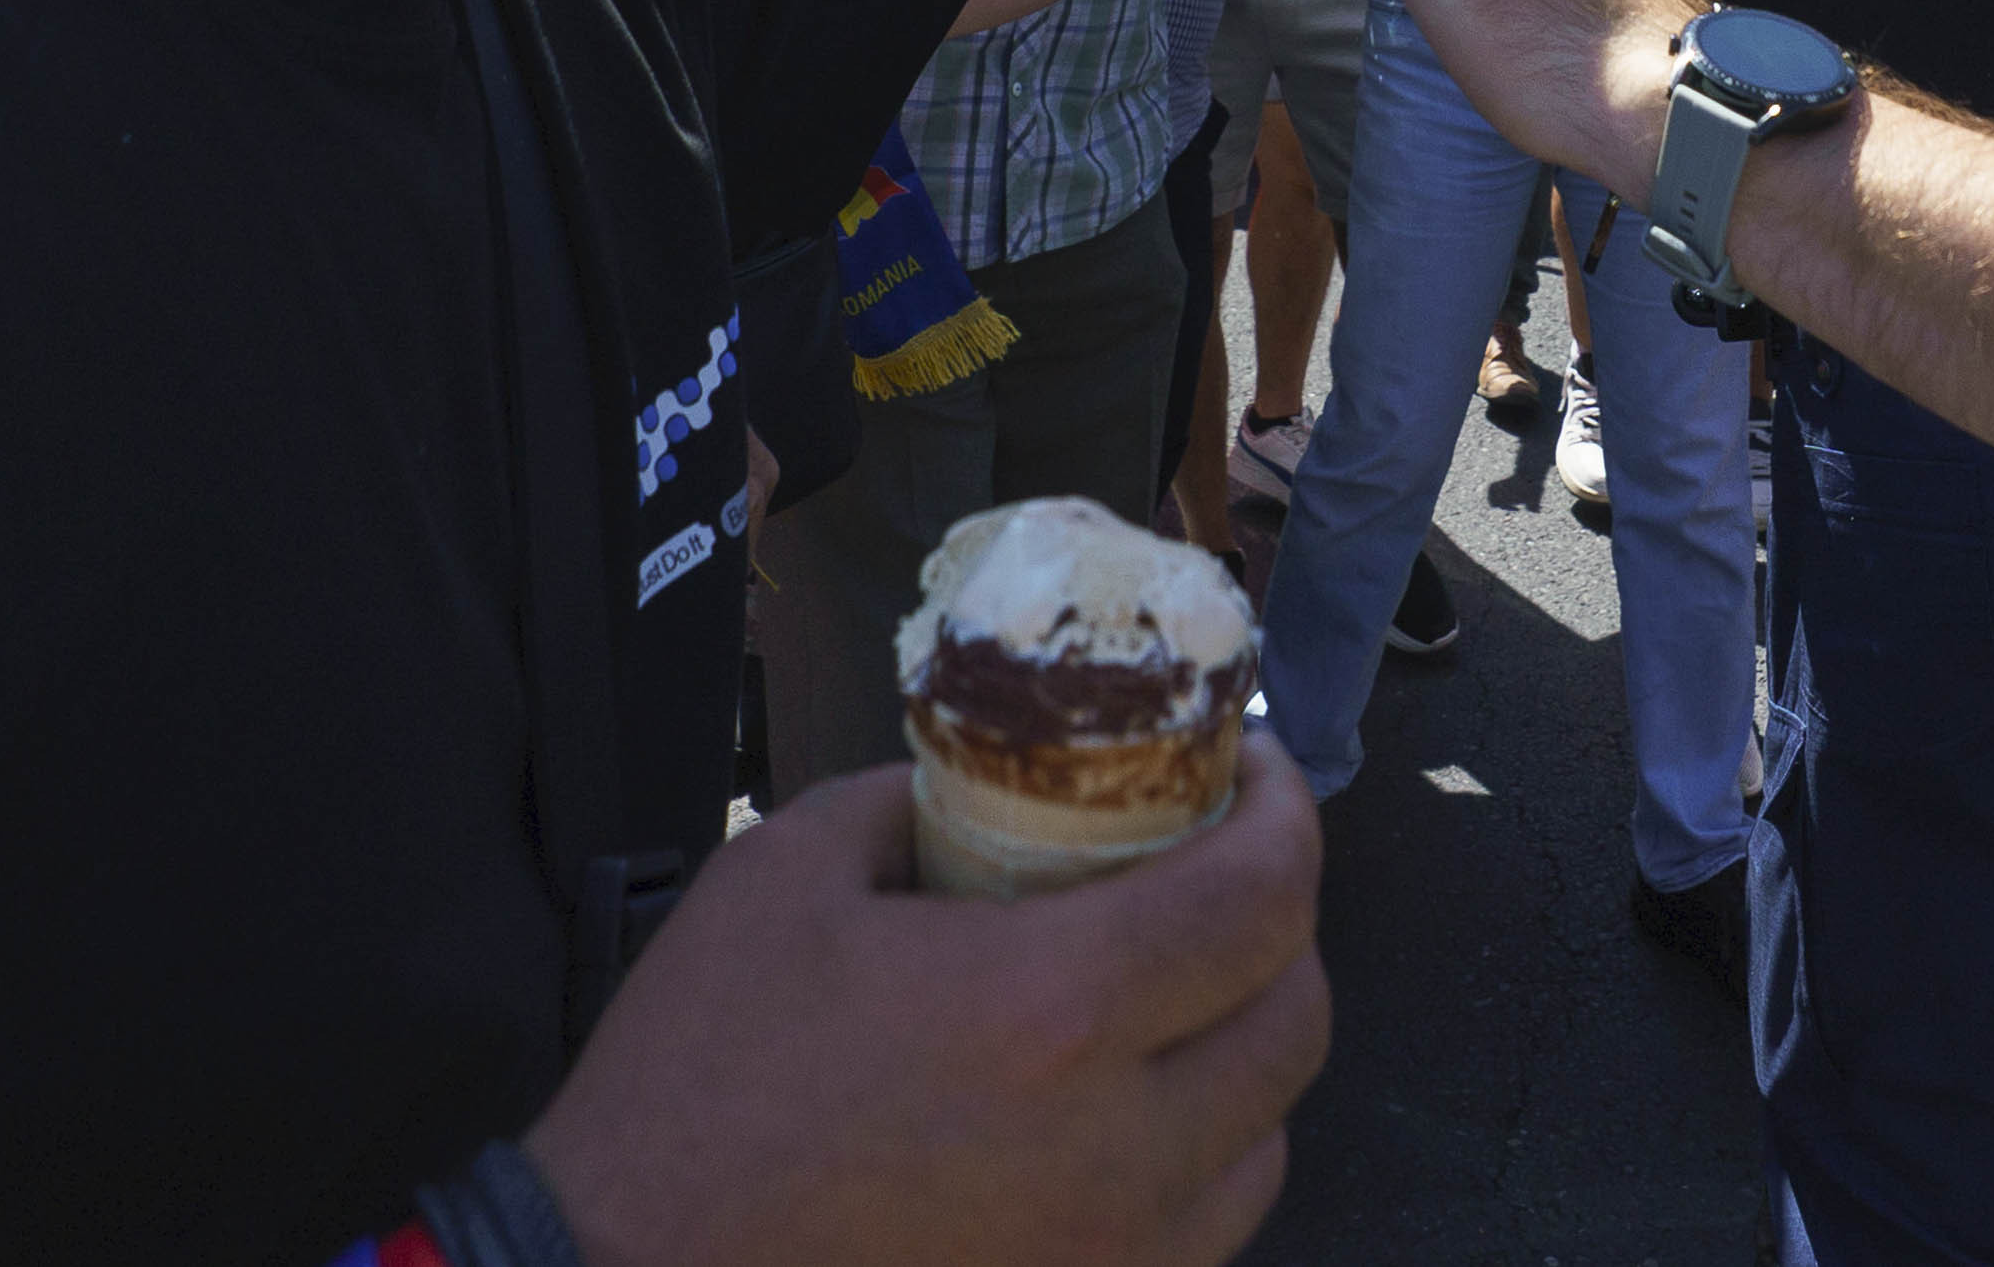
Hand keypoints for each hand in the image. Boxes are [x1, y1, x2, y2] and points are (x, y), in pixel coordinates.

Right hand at [524, 743, 1325, 1266]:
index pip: (1268, 896)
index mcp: (1054, 1013)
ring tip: (1175, 996)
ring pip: (1269, 1138)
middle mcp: (1119, 1148)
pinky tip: (1125, 1113)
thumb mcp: (786, 870)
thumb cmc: (693, 1077)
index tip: (1257, 774)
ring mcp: (1111, 1256)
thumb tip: (1003, 780)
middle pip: (1300, 1020)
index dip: (1289, 813)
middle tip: (1218, 873)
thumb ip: (918, 800)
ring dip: (1246, 1050)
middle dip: (1281, 925)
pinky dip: (1199, 1159)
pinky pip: (1204, 1232)